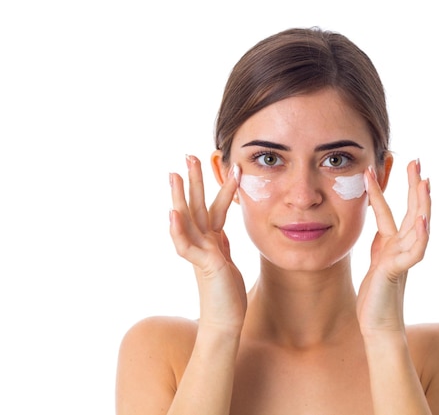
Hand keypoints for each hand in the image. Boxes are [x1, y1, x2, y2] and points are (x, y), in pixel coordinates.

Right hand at [169, 155, 245, 335]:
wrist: (225, 322)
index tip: (218, 166)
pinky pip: (186, 245)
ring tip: (175, 173)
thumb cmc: (226, 294)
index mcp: (211, 240)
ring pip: (189, 220)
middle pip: (196, 206)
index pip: (212, 208)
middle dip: (194, 181)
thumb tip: (221, 233)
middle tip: (189, 155)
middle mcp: (203, 243)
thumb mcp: (226, 262)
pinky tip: (173, 212)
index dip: (216, 187)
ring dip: (181, 196)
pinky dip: (178, 229)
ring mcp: (200, 253)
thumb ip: (220, 245)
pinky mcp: (203, 265)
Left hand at [356, 160, 430, 335]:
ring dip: (421, 204)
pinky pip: (413, 252)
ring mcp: (403, 258)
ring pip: (417, 226)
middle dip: (414, 186)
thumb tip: (381, 224)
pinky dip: (420, 236)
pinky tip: (423, 221)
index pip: (392, 209)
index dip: (389, 187)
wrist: (378, 324)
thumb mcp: (377, 259)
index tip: (390, 164)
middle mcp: (401, 246)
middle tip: (417, 160)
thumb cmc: (376, 294)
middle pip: (412, 210)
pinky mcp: (399, 271)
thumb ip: (381, 241)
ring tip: (424, 182)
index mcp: (392, 242)